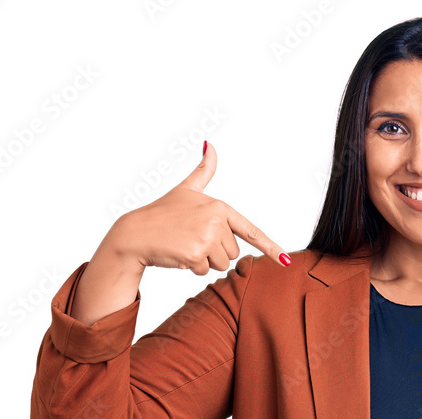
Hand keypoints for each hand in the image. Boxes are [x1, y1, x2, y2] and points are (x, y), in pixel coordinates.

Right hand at [110, 141, 290, 274]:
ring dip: (204, 261)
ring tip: (185, 245)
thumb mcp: (186, 190)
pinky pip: (205, 271)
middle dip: (214, 252)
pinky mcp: (196, 253)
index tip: (285, 261)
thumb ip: (203, 171)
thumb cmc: (161, 213)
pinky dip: (192, 268)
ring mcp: (207, 237)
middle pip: (233, 253)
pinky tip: (178, 253)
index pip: (250, 231)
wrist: (135, 232)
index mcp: (219, 206)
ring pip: (221, 264)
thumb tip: (210, 144)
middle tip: (191, 239)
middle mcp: (216, 220)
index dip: (270, 248)